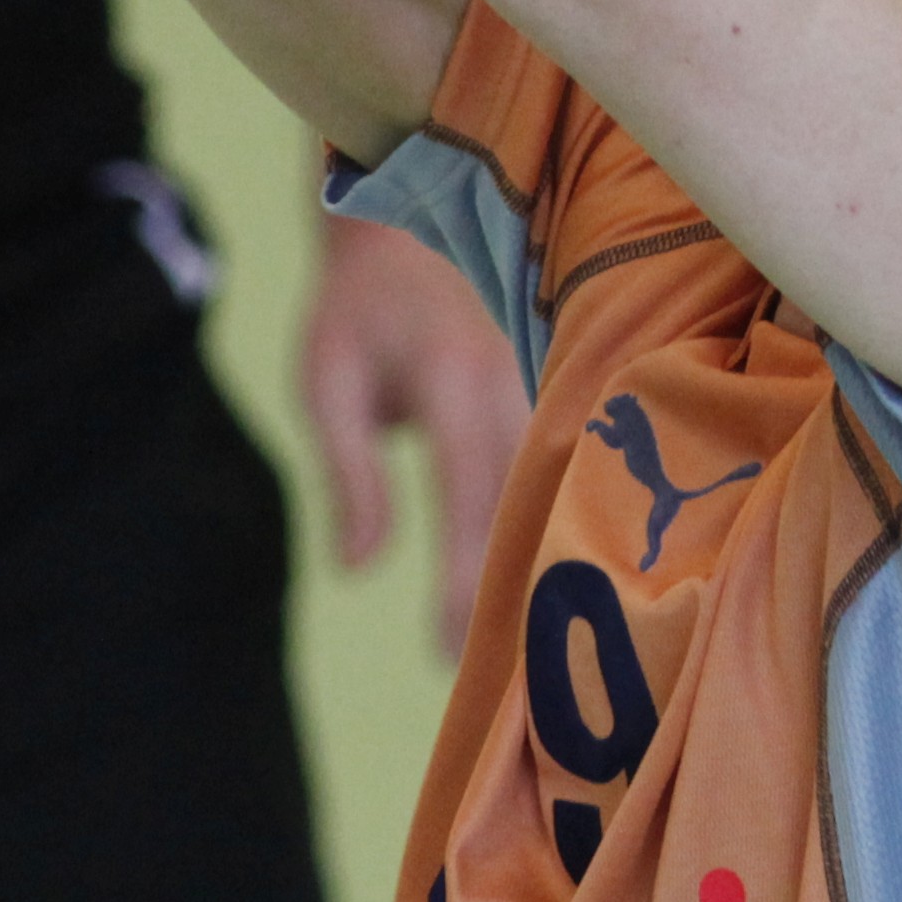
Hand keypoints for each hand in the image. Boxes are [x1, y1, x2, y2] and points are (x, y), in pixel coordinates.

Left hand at [299, 213, 532, 658]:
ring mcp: (549, 380)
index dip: (464, 574)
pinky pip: (574, 467)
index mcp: (452, 377)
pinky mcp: (564, 385)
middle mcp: (516, 379)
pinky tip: (565, 586)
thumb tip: (358, 570)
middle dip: (520, 591)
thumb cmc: (360, 309)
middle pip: (531, 502)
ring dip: (554, 562)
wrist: (410, 215)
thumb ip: (348, 472)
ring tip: (543, 654)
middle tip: (506, 687)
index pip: (467, 491)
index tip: (450, 650)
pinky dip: (567, 524)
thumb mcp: (328, 380)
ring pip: (565, 487)